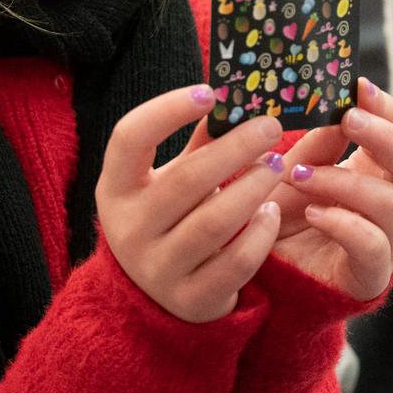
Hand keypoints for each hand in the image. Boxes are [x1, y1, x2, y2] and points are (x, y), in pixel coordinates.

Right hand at [97, 85, 286, 322]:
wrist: (156, 298)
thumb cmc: (170, 219)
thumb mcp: (170, 179)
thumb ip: (199, 143)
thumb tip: (236, 97)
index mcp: (115, 188)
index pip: (129, 138)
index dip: (167, 110)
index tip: (209, 92)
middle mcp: (129, 229)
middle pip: (186, 180)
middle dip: (236, 148)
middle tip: (270, 126)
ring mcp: (157, 269)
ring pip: (215, 221)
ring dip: (253, 187)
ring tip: (277, 165)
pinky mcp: (190, 300)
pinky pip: (236, 262)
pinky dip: (260, 233)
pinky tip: (271, 212)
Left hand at [267, 79, 392, 300]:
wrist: (258, 276)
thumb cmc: (278, 217)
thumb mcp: (291, 169)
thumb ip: (315, 143)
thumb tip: (333, 102)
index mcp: (375, 172)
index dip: (387, 109)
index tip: (358, 86)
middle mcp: (389, 204)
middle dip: (386, 138)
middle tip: (349, 119)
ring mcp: (384, 240)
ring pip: (392, 203)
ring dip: (345, 182)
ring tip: (301, 177)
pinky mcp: (368, 275)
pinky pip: (374, 246)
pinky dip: (344, 223)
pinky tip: (313, 213)